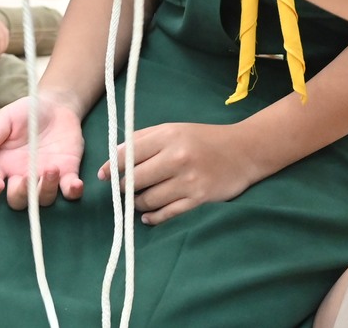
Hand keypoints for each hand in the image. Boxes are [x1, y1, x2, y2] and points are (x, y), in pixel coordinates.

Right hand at [0, 96, 85, 208]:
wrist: (57, 105)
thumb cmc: (26, 112)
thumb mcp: (6, 118)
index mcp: (1, 165)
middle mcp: (21, 177)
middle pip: (17, 201)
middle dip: (21, 194)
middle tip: (27, 178)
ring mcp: (44, 179)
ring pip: (43, 200)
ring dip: (47, 190)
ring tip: (52, 168)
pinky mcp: (67, 174)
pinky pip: (69, 192)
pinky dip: (73, 192)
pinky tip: (76, 184)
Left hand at [103, 122, 260, 225]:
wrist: (244, 151)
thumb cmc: (204, 138)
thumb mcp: (175, 129)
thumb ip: (145, 139)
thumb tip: (115, 156)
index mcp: (168, 135)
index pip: (128, 153)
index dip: (111, 167)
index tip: (103, 175)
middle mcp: (177, 157)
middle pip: (135, 179)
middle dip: (123, 188)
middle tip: (120, 191)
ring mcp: (188, 180)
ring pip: (148, 199)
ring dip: (138, 204)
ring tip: (137, 201)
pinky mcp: (198, 199)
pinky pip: (167, 213)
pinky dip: (153, 218)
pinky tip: (148, 216)